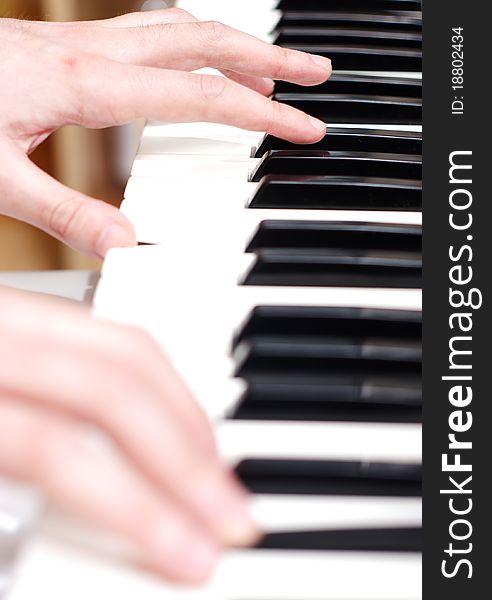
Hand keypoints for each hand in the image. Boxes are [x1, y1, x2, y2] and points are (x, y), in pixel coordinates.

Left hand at [0, 9, 330, 257]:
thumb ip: (65, 213)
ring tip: (273, 74)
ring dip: (235, 47)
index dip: (260, 115)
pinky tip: (197, 70)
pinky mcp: (68, 47)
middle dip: (269, 57)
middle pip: (204, 41)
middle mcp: (91, 53)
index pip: (198, 97)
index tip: (305, 128)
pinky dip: (192, 49)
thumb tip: (125, 245)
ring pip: (180, 30)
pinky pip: (150, 35)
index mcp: (83, 86)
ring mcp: (80, 42)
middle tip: (316, 72)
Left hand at [0, 286, 258, 582]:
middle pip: (110, 379)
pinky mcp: (24, 311)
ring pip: (123, 344)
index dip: (132, 507)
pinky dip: (156, 383)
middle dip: (184, 453)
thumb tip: (50, 542)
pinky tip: (174, 422)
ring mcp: (7, 312)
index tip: (188, 555)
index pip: (52, 444)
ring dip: (183, 411)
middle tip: (233, 511)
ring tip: (216, 468)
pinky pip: (109, 337)